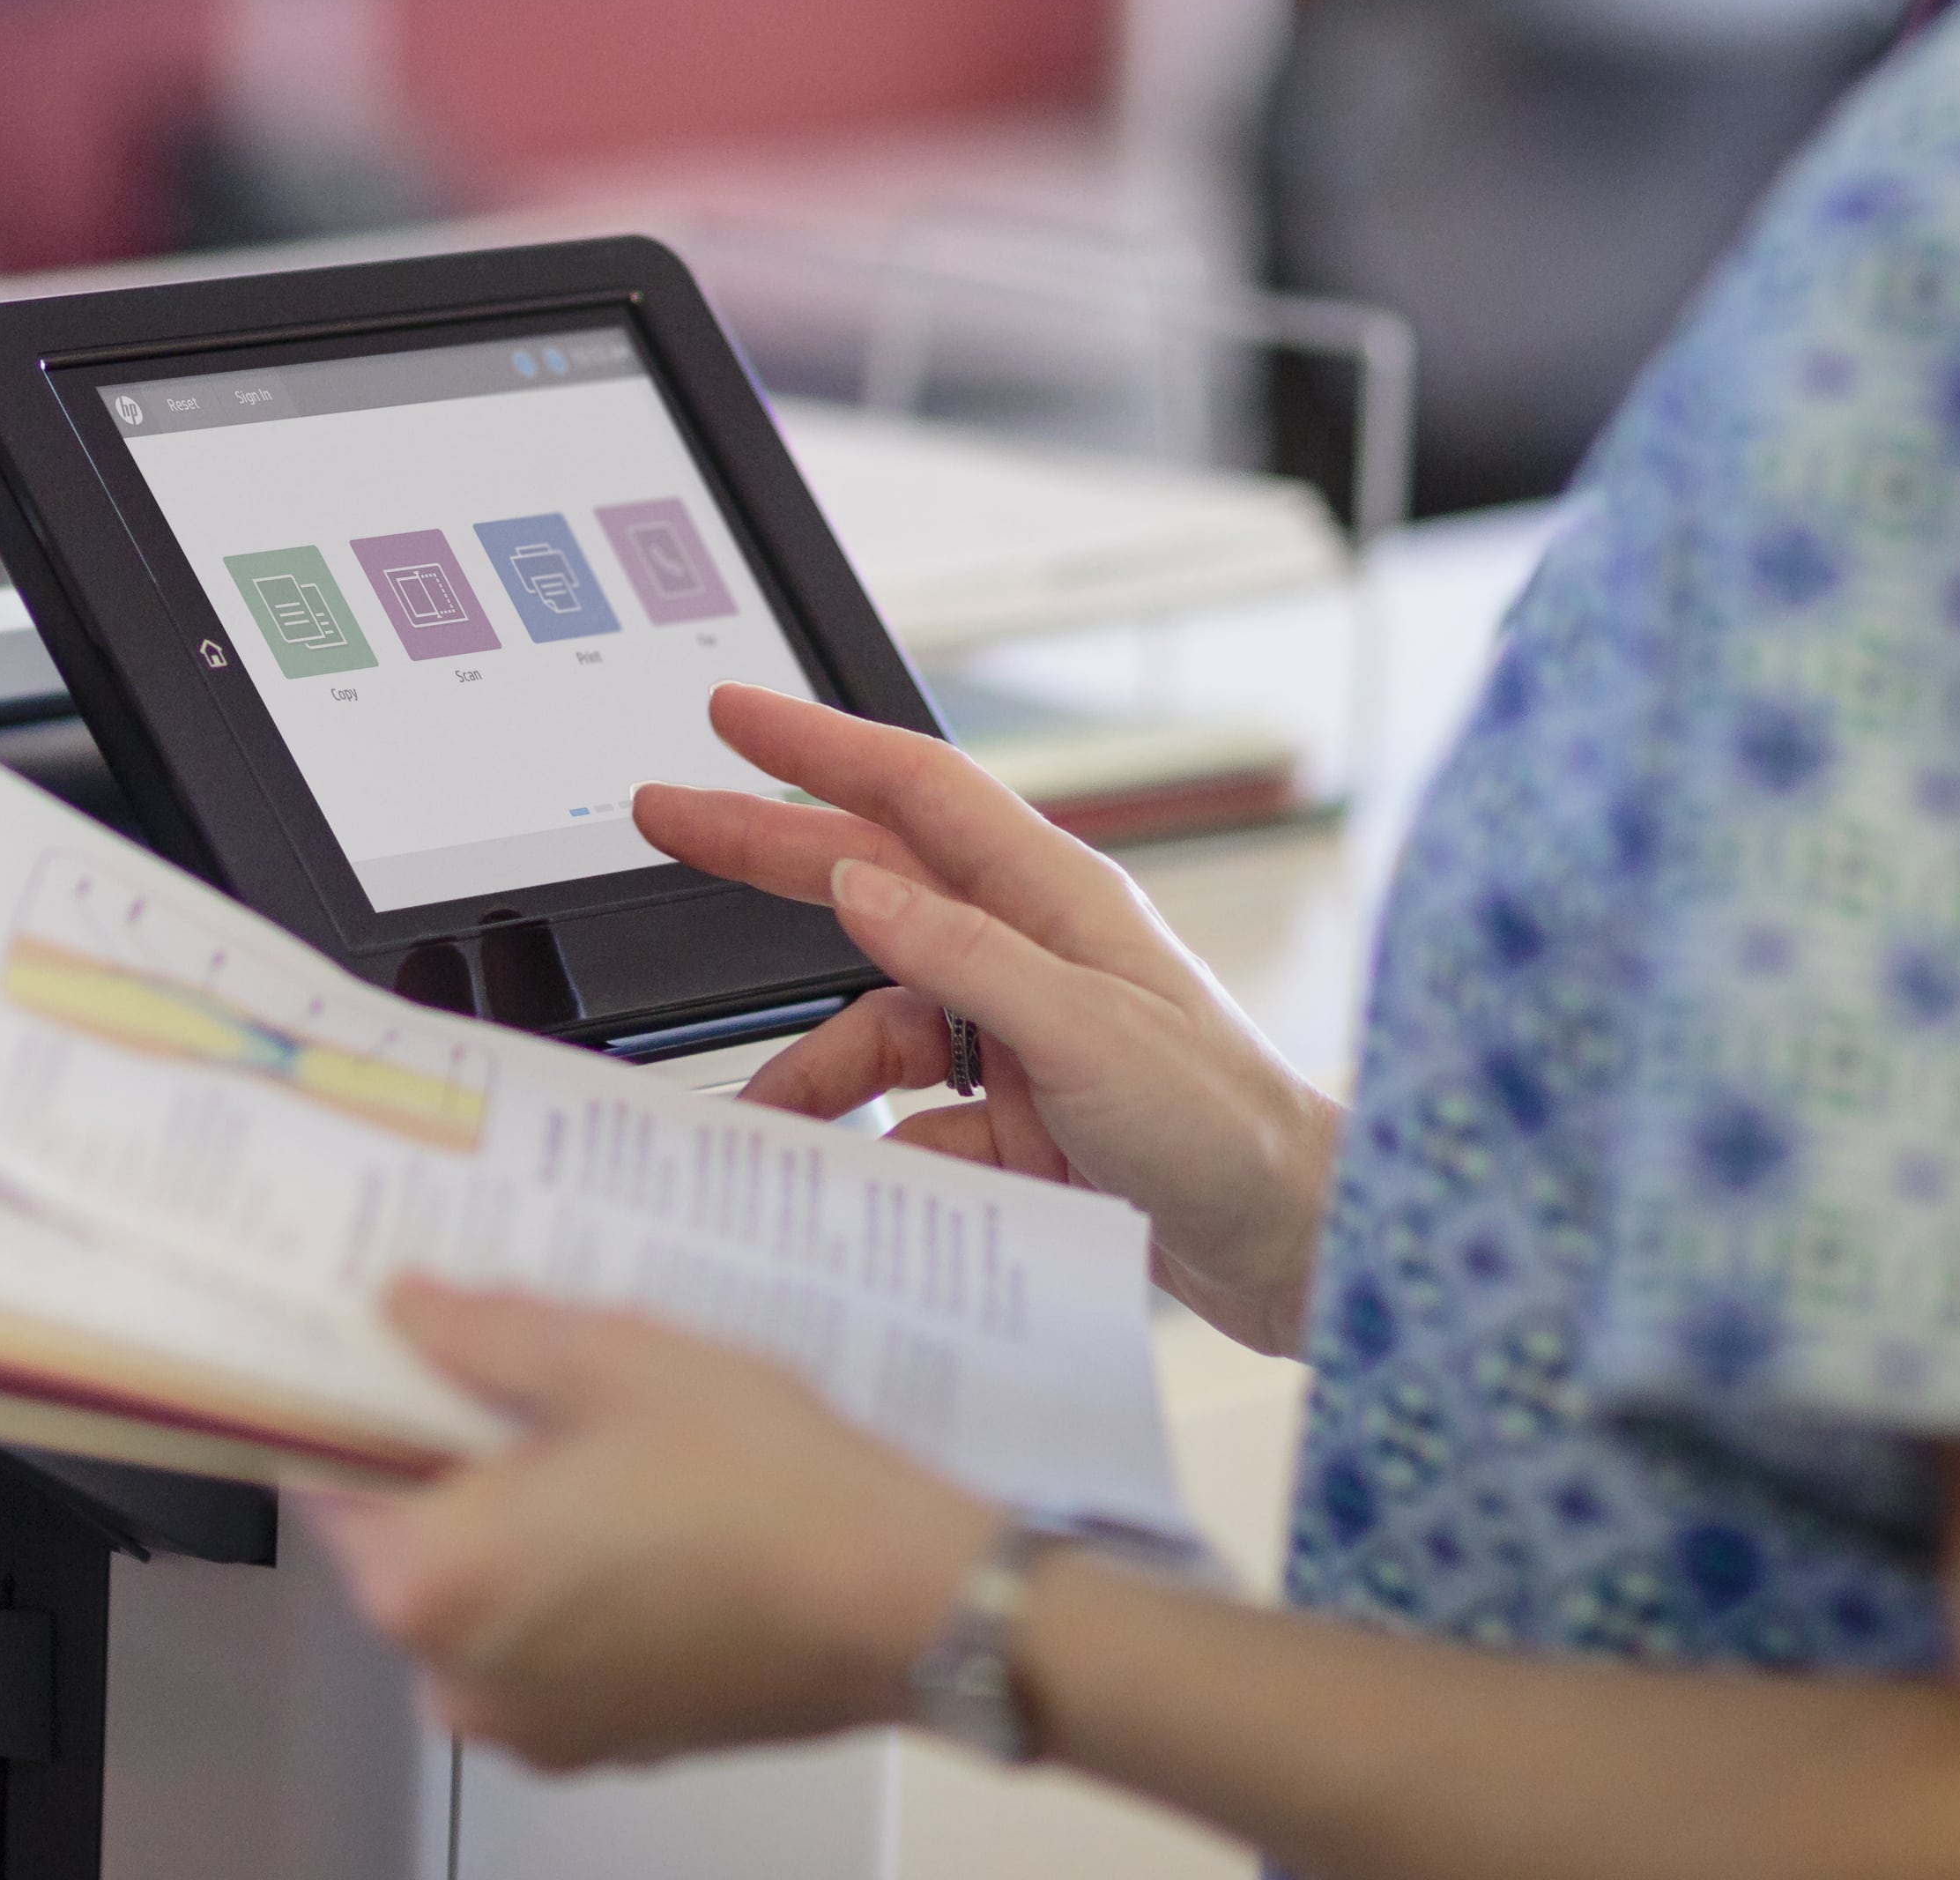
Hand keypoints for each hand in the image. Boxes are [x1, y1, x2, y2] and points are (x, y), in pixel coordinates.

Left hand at [308, 1277, 1000, 1769]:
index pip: (325, 1475)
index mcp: (431, 1581)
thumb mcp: (612, 1358)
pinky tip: (644, 1504)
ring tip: (602, 1426)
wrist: (909, 1606)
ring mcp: (534, 1722)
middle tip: (516, 1360)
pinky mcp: (607, 1738)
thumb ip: (482, 1335)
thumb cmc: (768, 1488)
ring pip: (485, 1588)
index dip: (355, 1395)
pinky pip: (551, 1638)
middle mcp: (459, 1676)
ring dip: (520, 1511)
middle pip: (407, 1535)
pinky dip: (575, 1575)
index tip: (385, 1341)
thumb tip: (405, 1310)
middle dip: (451, 1448)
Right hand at [636, 685, 1341, 1350]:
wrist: (1296, 1248)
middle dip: (765, 852)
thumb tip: (856, 882)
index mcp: (1054, 898)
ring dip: (815, 1072)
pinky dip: (873, 1152)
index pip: (915, 789)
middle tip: (664, 817)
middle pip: (871, 881)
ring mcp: (1020, 1039)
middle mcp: (1029, 954)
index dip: (818, 742)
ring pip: (878, 1029)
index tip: (732, 711)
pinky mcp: (1020, 1123)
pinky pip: (912, 1124)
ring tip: (762, 1120)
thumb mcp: (1088, 1032)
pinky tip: (854, 1185)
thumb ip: (964, 956)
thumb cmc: (1228, 1126)